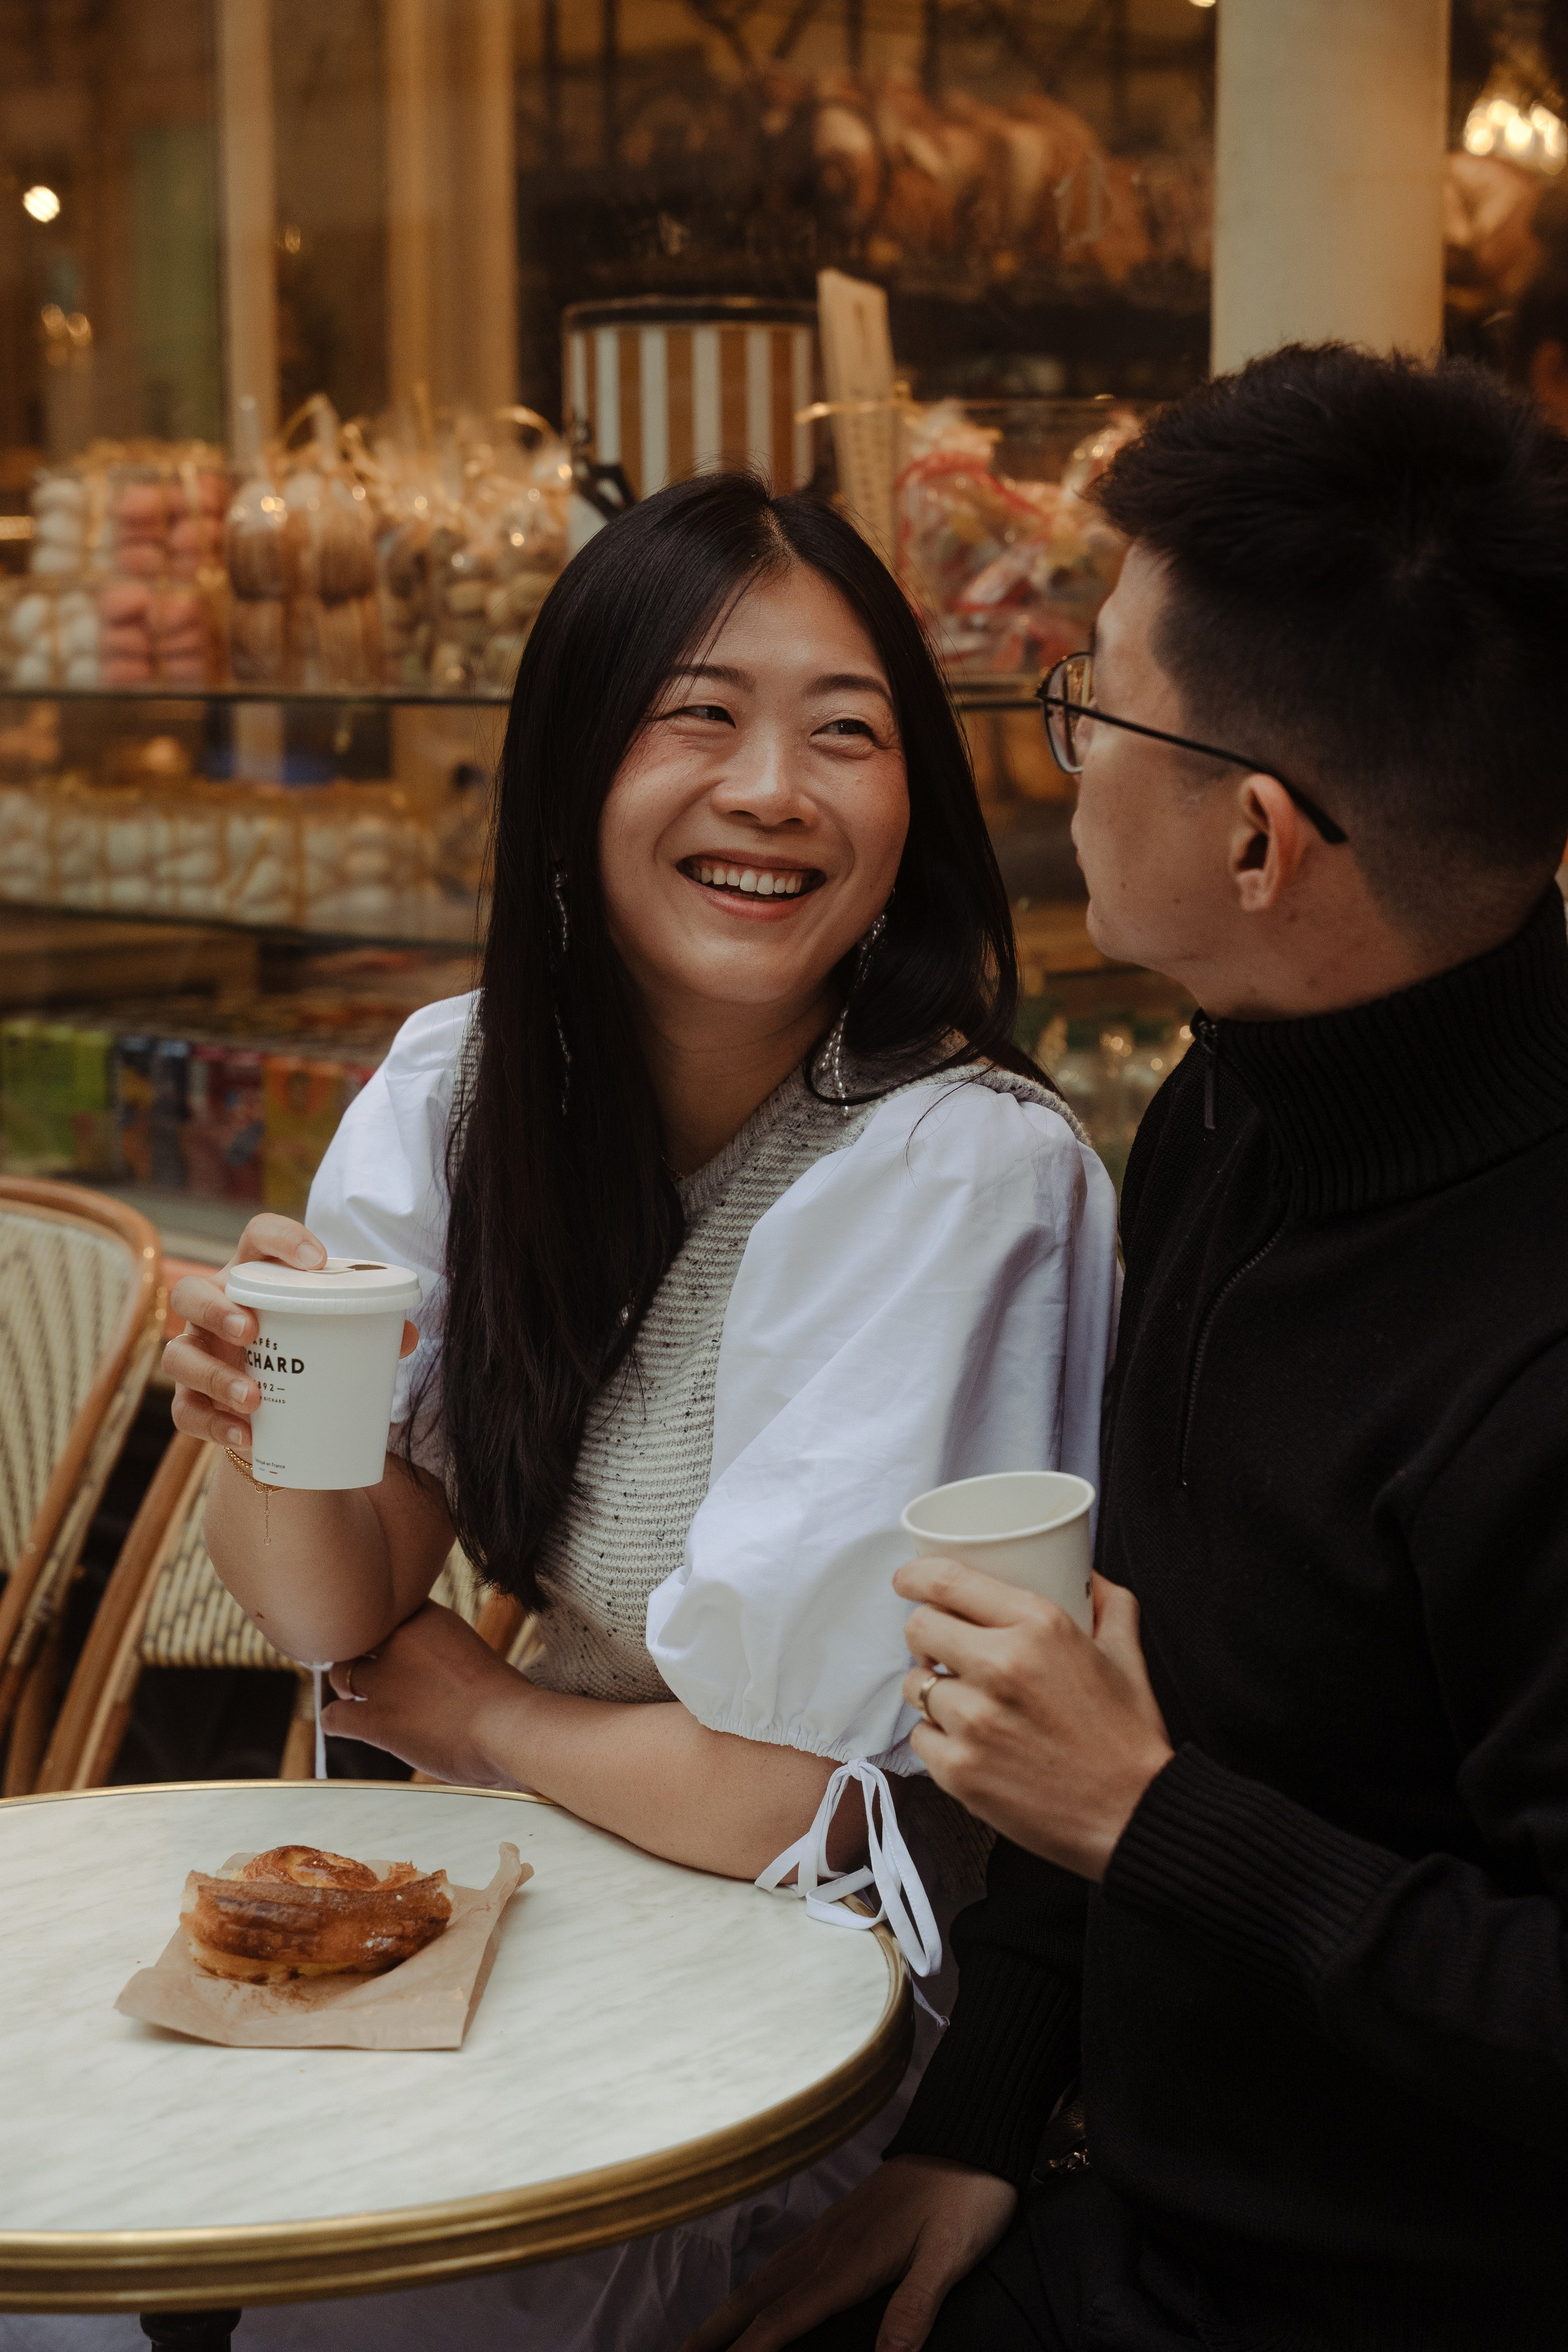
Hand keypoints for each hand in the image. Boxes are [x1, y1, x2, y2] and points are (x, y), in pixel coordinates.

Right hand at [165, 1216, 416, 1455]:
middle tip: (251, 1330)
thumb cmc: (307, 1348)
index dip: (281, 1238)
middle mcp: (215, 1309)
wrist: (279, 1406)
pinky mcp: (193, 1398)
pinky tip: (245, 1435)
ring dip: (213, 1375)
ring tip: (253, 1397)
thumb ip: (369, 1330)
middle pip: (190, 1292)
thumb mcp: (336, 1332)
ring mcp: (197, 1354)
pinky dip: (214, 1424)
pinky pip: (186, 1411)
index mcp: (254, 1277)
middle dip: (214, 1309)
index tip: (317, 1261)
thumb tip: (405, 1335)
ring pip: (179, 1356)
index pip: (257, 1237)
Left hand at [323, 1600, 528, 1785]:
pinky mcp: (376, 1720)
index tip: (384, 1640)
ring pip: (340, 1673)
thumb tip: (438, 1677)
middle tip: (366, 1669)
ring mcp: (386, 1680)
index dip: (381, 1625)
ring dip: (345, 1685)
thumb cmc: (509, 1702)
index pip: (387, 1608)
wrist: (509, 1729)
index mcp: (430, 1618)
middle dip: (357, 1652)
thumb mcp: (478, 1655)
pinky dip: (336, 1720)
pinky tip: (345, 1725)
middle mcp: (401, 1641)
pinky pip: (334, 1716)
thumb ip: (448, 1655)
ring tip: (355, 1697)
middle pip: (356, 1635)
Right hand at [681, 2156, 1016, 2351]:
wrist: (970, 2135)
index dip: (747, 2350)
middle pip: (759, 2295)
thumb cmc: (967, 2198)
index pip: (784, 2317)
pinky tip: (760, 2289)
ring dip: (731, 2308)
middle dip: (717, 2331)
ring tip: (705, 2335)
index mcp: (849, 2260)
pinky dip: (759, 2282)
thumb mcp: (951, 2256)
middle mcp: (831, 2244)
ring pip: (768, 2273)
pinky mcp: (844, 2218)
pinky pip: (787, 2257)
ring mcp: (834, 2227)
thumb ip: (915, 2305)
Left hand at [897, 1563, 1172, 1880]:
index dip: (917, 1575)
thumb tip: (1086, 1574)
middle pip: (919, 1627)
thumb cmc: (1128, 1737)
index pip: (947, 1581)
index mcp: (1039, 1626)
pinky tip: (971, 1743)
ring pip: (915, 1684)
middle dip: (925, 1633)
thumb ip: (1108, 1602)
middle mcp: (1000, 1666)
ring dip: (933, 1689)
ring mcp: (974, 1721)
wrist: (1133, 1816)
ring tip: (968, 1702)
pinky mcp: (958, 1769)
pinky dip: (938, 1738)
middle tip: (943, 1648)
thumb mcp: (1126, 1653)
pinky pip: (920, 1736)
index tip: (908, 1580)